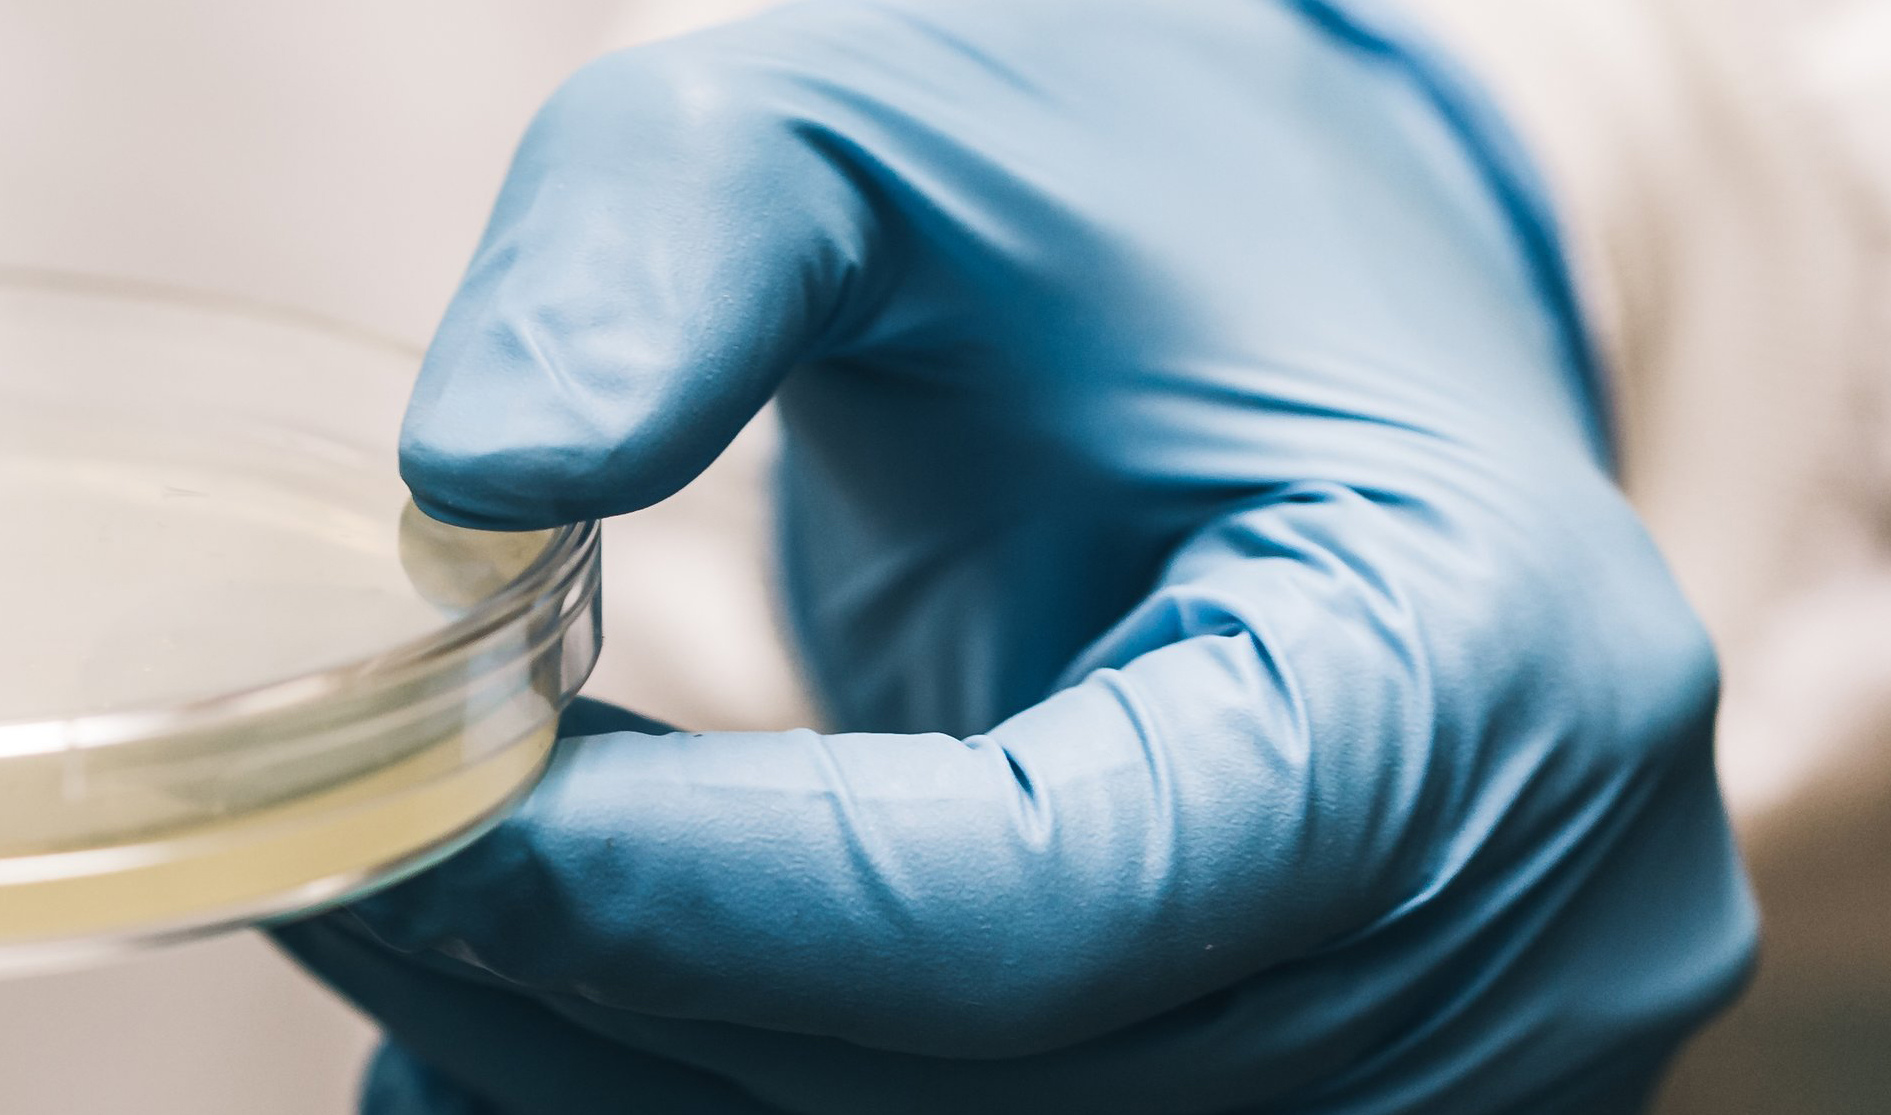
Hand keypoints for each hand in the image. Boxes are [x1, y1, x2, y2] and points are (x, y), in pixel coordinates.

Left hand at [271, 1, 1754, 1110]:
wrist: (1319, 294)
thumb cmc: (1112, 191)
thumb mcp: (874, 108)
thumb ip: (668, 243)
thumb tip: (471, 479)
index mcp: (1488, 662)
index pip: (1041, 908)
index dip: (698, 908)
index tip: (424, 821)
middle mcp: (1538, 929)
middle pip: (991, 1088)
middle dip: (628, 1004)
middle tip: (352, 875)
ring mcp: (1474, 1074)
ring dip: (651, 1087)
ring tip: (427, 939)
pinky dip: (746, 1107)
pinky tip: (558, 1018)